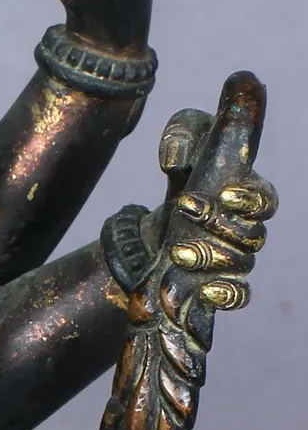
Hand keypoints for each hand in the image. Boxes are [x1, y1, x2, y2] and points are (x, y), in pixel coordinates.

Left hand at [155, 76, 277, 308]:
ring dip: (208, 258)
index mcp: (247, 194)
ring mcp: (235, 258)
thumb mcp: (182, 143)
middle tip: (182, 211)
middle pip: (251, 235)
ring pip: (241, 264)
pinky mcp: (218, 283)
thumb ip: (182, 134)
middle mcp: (247, 228)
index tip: (223, 194)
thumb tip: (174, 155)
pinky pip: (239, 296)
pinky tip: (206, 291)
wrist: (165, 220)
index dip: (249, 200)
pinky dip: (228, 295)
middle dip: (216, 225)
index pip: (265, 201)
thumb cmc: (186, 174)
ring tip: (176, 251)